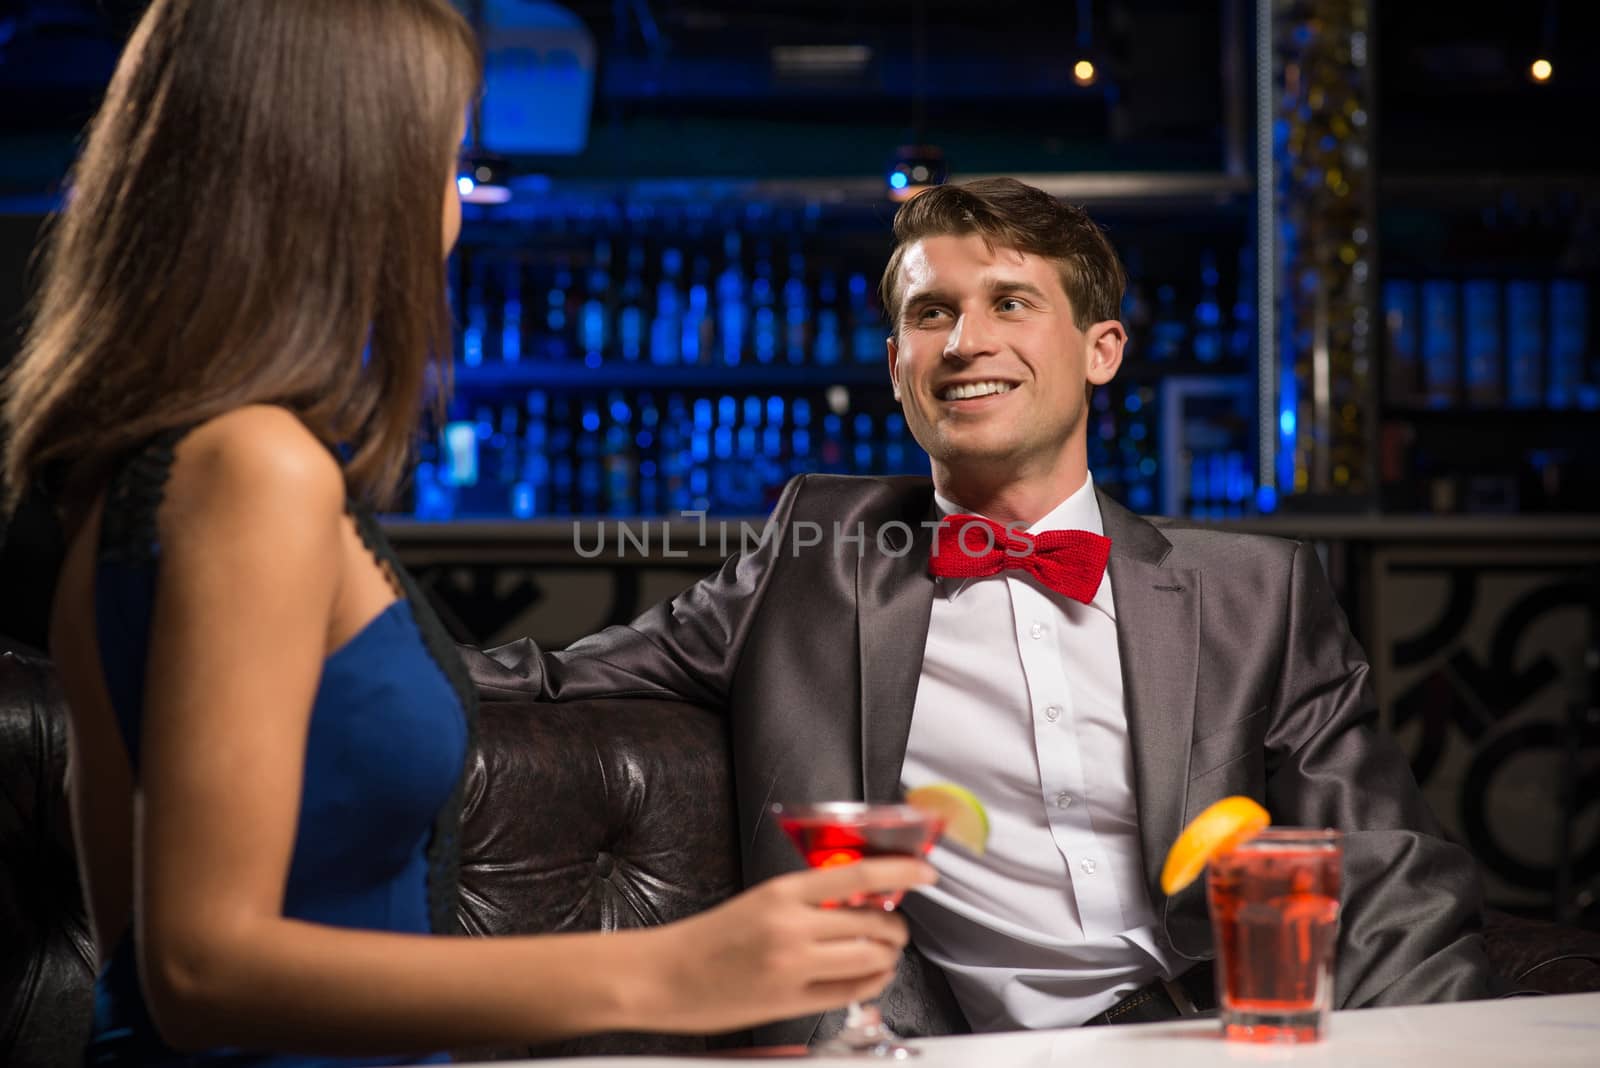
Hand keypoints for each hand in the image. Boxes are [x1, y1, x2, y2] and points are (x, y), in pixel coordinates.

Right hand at [645, 857, 936, 1033]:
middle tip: (892, 925)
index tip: (925, 873)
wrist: (664, 976)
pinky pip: (853, 992)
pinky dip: (871, 981)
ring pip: (871, 958)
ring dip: (887, 955)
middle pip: (875, 922)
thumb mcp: (760, 900)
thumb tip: (860, 896)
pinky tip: (868, 975)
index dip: (902, 872)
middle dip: (895, 926)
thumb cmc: (708, 938)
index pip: (860, 874)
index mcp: (782, 893)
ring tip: (880, 951)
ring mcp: (794, 967)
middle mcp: (792, 928)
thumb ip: (808, 899)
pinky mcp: (792, 1002)